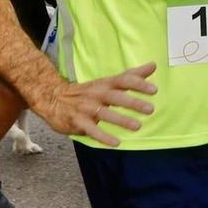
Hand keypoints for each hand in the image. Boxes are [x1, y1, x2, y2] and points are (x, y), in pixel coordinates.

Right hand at [31, 64, 157, 147]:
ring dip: (121, 120)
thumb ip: (131, 75)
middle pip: (116, 97)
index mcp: (105, 84)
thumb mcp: (108, 81)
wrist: (52, 98)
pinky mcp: (77, 121)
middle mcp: (96, 94)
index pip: (123, 81)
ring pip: (105, 114)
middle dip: (133, 103)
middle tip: (150, 110)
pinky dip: (103, 136)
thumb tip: (153, 65)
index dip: (138, 84)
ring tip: (137, 127)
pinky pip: (91, 130)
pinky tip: (116, 143)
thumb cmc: (88, 91)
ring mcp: (86, 108)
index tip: (154, 90)